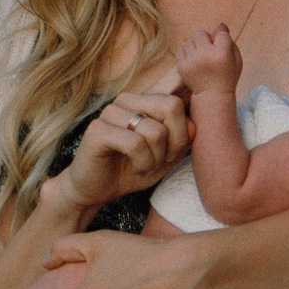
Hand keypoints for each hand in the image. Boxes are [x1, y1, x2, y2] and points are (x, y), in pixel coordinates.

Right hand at [58, 81, 191, 215]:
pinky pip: (136, 145)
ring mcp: (111, 112)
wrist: (95, 191)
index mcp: (143, 100)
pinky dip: (142, 163)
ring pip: (155, 131)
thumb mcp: (166, 157)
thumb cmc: (132, 170)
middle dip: (174, 142)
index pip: (175, 98)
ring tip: (144, 165)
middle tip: (161, 160)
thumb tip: (193, 125)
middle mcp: (127, 99)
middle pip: (171, 107)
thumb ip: (182, 139)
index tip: (171, 151)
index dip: (182, 129)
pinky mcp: (98, 129)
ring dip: (156, 158)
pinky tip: (135, 167)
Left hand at [173, 23, 239, 93]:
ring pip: (190, 40)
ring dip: (196, 46)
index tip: (223, 50)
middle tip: (209, 51)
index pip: (221, 34)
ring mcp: (192, 61)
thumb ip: (230, 41)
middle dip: (206, 40)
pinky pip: (181, 48)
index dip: (223, 40)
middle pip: (201, 34)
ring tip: (201, 57)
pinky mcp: (181, 66)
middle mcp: (205, 56)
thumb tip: (221, 25)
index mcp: (221, 54)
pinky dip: (187, 52)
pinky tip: (193, 60)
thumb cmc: (227, 76)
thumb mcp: (236, 59)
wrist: (212, 95)